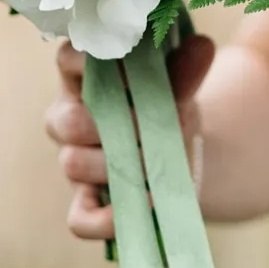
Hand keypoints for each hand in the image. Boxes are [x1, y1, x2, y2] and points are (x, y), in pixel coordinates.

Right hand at [45, 33, 215, 240]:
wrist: (179, 145)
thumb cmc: (165, 102)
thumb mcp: (177, 86)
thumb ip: (185, 69)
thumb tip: (203, 47)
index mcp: (84, 78)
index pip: (65, 59)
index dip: (84, 61)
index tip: (115, 62)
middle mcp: (68, 116)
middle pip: (66, 121)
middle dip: (109, 126)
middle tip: (147, 127)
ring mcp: (74, 160)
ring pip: (73, 164)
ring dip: (117, 165)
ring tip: (153, 163)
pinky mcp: (86, 201)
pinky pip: (80, 219)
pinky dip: (106, 220)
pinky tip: (139, 207)